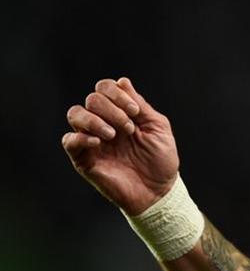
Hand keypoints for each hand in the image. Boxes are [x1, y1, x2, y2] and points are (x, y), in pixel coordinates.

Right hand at [62, 77, 180, 215]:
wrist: (158, 190)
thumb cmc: (160, 159)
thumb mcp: (157, 127)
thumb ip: (139, 105)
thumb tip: (122, 81)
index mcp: (120, 113)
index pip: (105, 88)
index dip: (118, 93)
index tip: (136, 111)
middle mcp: (103, 123)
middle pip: (92, 98)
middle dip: (112, 108)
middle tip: (129, 128)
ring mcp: (92, 140)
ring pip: (75, 114)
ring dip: (95, 119)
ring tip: (113, 135)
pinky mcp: (84, 159)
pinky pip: (69, 141)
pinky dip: (81, 137)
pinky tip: (99, 142)